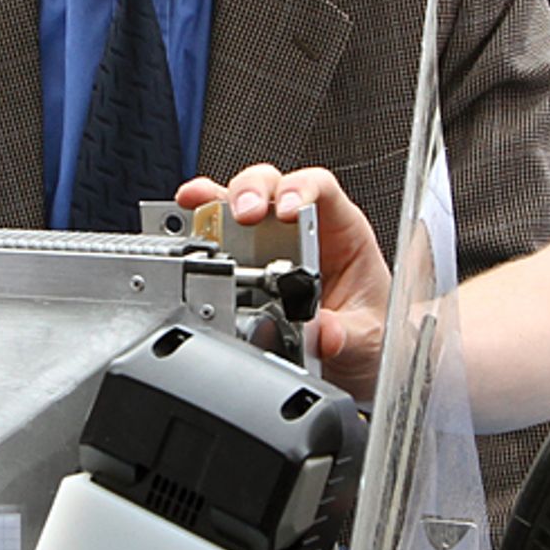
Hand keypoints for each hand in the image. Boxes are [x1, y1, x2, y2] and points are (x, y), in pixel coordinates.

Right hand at [176, 165, 388, 400]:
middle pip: (271, 186)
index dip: (300, 189)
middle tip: (243, 214)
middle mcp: (301, 228)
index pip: (319, 188)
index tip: (286, 211)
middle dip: (251, 192)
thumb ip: (346, 335)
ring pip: (236, 202)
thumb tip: (323, 333)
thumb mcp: (366, 339)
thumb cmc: (366, 333)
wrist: (353, 364)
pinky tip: (183, 224)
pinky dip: (195, 224)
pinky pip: (214, 233)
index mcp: (341, 233)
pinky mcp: (242, 263)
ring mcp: (267, 243)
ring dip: (214, 201)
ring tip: (197, 207)